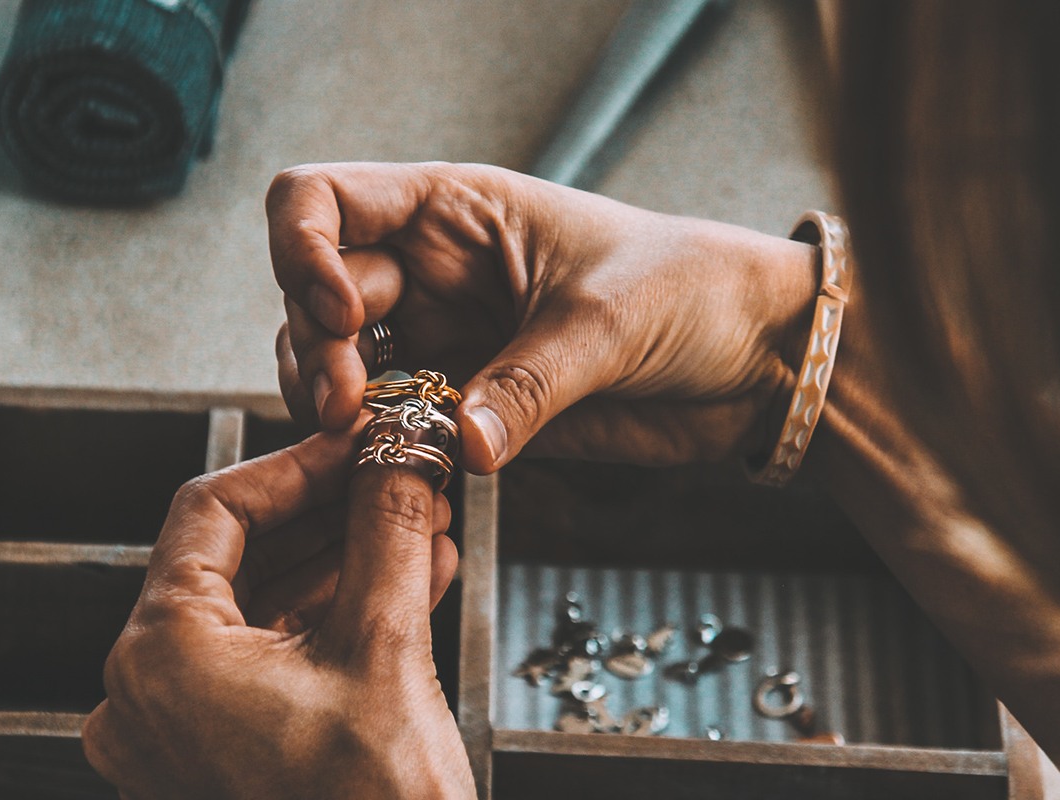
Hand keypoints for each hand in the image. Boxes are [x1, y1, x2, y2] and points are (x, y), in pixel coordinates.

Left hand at [82, 428, 474, 799]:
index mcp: (158, 657)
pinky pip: (263, 670)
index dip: (296, 463)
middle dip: (330, 515)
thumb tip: (400, 454)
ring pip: (255, 615)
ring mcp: (172, 741)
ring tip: (421, 526)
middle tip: (401, 477)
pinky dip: (327, 627)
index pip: (212, 511)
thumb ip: (387, 530)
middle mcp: (143, 698)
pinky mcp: (210, 768)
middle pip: (234, 561)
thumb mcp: (387, 647)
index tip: (362, 440)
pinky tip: (406, 583)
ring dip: (340, 566)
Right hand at [270, 162, 819, 470]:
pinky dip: (372, 452)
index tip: (344, 312)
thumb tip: (460, 441)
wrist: (756, 358)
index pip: (321, 201)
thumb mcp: (611, 321)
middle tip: (348, 411)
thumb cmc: (695, 291)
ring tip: (364, 441)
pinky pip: (384, 428)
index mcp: (452, 210)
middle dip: (315, 351)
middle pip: (313, 295)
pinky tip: (397, 470)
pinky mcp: (460, 406)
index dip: (303, 250)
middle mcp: (428, 270)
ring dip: (329, 405)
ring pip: (332, 366)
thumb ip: (531, 382)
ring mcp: (438, 339)